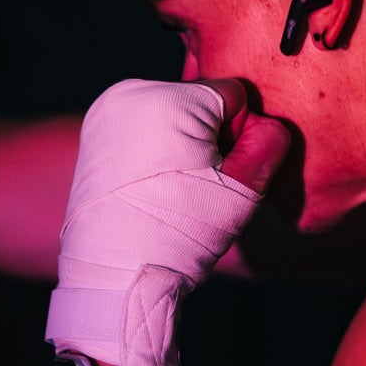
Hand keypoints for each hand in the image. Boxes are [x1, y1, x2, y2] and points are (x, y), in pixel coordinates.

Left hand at [45, 78, 288, 365]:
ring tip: (174, 187)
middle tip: (198, 185)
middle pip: (202, 100)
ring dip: (184, 139)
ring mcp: (107, 108)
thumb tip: (269, 121)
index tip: (221, 175)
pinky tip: (153, 183)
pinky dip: (156, 143)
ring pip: (174, 110)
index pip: (236, 95)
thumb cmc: (181, 233)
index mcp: (168, 99)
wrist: (116, 274)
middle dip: (211, 136)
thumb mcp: (242, 190)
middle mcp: (131, 91)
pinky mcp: (95, 127)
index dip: (241, 137)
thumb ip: (270, 142)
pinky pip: (145, 121)